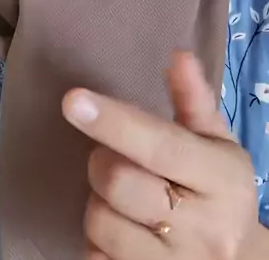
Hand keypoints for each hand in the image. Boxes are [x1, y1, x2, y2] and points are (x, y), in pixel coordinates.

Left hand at [62, 51, 258, 259]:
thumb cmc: (219, 192)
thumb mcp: (217, 144)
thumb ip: (194, 101)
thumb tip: (178, 56)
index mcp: (222, 179)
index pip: (160, 145)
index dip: (114, 121)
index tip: (73, 100)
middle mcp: (204, 228)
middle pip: (119, 182)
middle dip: (102, 161)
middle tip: (113, 156)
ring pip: (100, 222)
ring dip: (97, 202)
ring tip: (120, 197)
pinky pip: (95, 258)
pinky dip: (97, 240)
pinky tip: (121, 229)